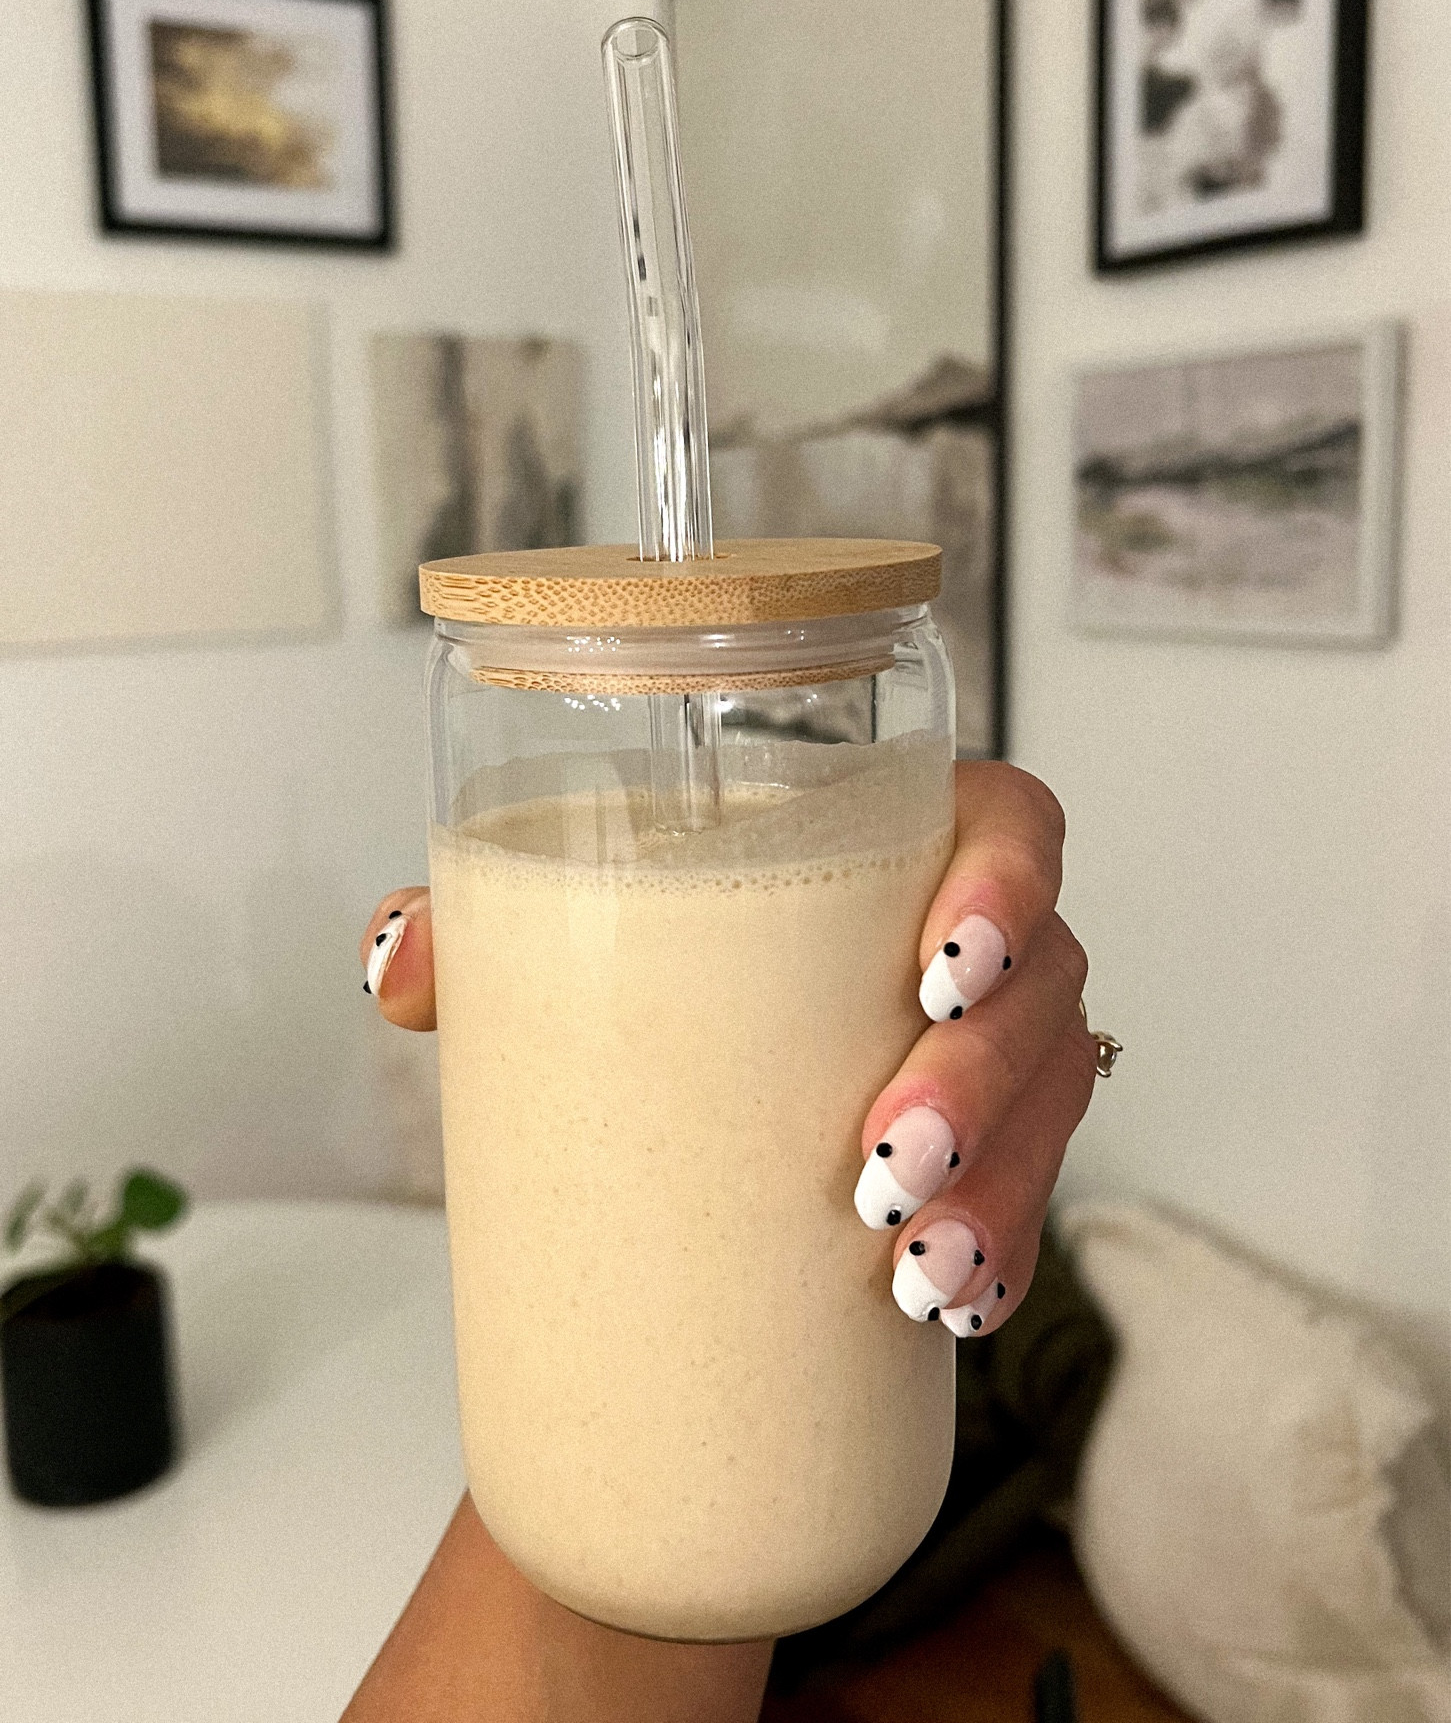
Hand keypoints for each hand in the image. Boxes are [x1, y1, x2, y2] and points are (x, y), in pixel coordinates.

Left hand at [362, 760, 1093, 1334]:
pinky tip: (949, 1310)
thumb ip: (478, 932)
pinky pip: (1036, 1201)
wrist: (661, 1143)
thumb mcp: (565, 953)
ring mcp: (991, 1056)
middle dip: (982, 1076)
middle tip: (880, 1161)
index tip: (937, 965)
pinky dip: (1002, 1256)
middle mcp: (961, 946)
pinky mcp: (988, 1160)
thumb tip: (398, 959)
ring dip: (999, 1185)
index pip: (1007, 821)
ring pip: (1055, 1095)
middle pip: (1042, 978)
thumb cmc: (645, 1005)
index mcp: (884, 850)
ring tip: (911, 1269)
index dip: (1007, 880)